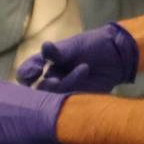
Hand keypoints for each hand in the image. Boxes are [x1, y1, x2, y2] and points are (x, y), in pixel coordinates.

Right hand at [15, 22, 138, 93]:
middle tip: (55, 80)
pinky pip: (72, 99)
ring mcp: (66, 89)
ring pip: (56, 96)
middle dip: (46, 86)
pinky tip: (85, 69)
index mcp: (45, 64)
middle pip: (39, 90)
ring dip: (64, 85)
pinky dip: (77, 84)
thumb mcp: (73, 46)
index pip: (26, 74)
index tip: (34, 71)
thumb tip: (44, 47)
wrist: (117, 52)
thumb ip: (58, 52)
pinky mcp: (80, 97)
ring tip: (81, 68)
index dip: (25, 74)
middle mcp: (53, 78)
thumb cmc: (92, 45)